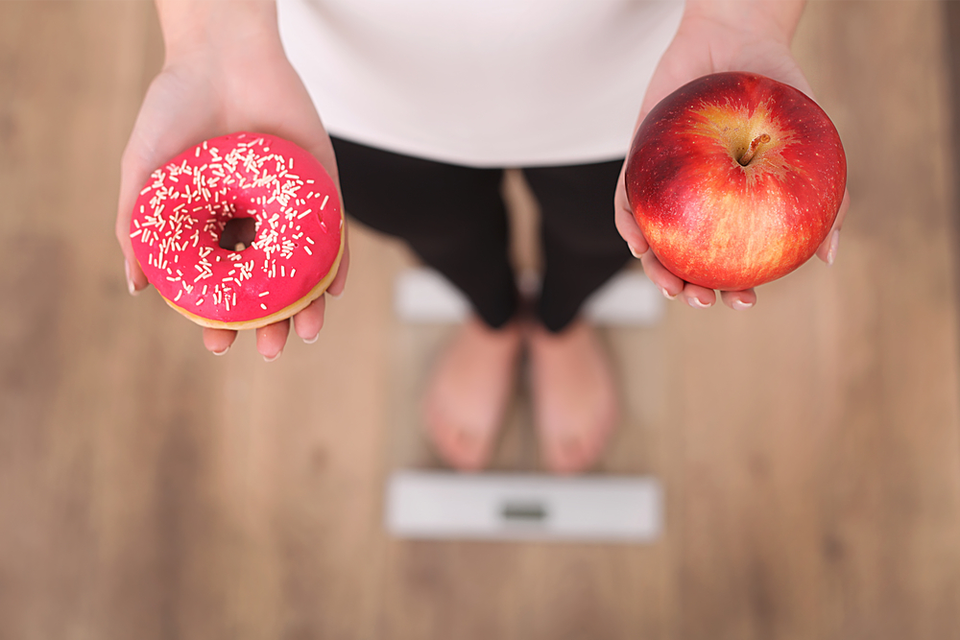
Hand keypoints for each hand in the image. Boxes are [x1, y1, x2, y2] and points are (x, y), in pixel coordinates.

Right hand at [116, 1, 347, 358]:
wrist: (219, 53)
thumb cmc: (174, 108)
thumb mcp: (145, 170)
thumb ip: (137, 226)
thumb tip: (137, 288)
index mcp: (215, 223)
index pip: (223, 282)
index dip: (221, 317)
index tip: (218, 344)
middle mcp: (255, 220)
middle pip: (268, 283)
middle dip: (270, 322)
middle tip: (270, 350)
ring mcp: (290, 205)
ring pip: (304, 266)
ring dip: (308, 304)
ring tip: (305, 332)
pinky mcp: (322, 184)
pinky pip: (334, 231)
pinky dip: (337, 262)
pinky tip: (333, 291)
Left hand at [614, 0, 849, 309]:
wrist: (738, 39)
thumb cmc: (778, 93)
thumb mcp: (811, 146)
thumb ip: (824, 198)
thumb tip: (828, 257)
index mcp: (733, 209)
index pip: (729, 262)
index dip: (733, 290)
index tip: (744, 302)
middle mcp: (697, 204)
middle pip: (685, 262)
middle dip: (689, 292)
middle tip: (702, 300)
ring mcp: (665, 187)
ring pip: (651, 241)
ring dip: (655, 269)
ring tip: (670, 283)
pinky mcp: (637, 163)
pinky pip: (625, 202)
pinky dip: (628, 224)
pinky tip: (637, 240)